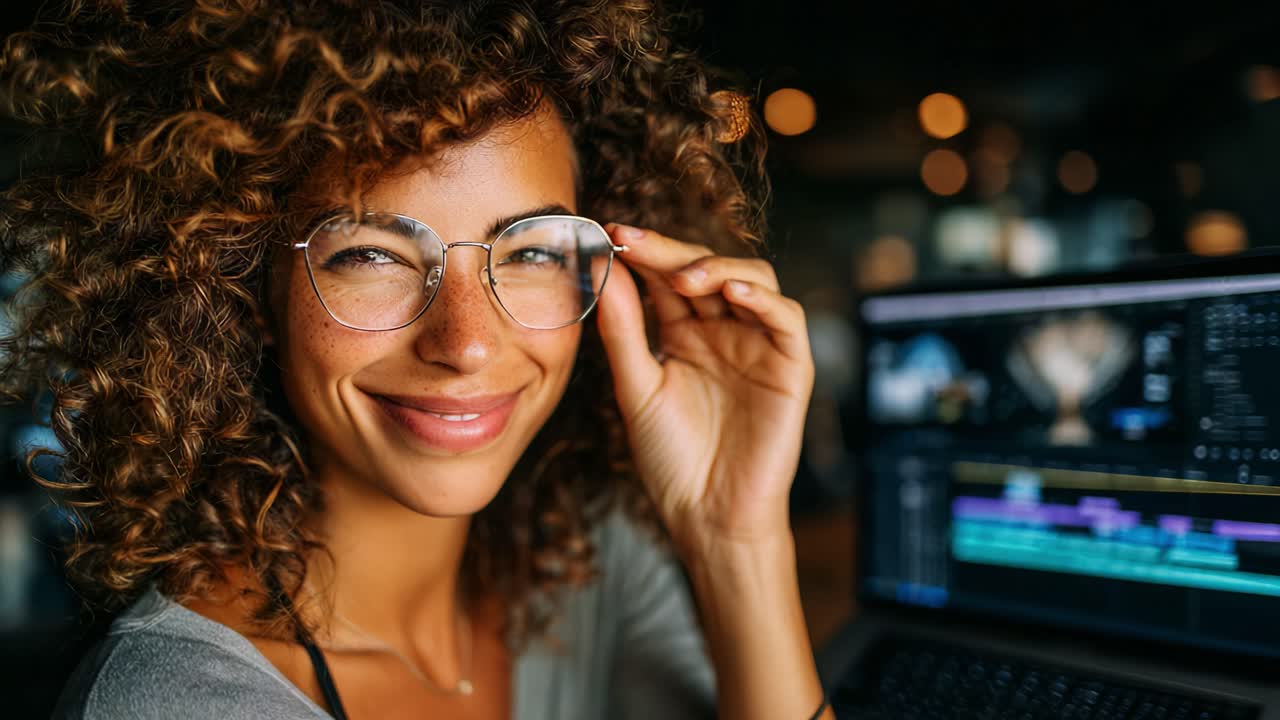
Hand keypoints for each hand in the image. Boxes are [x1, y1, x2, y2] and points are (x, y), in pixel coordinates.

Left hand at [594, 224, 814, 551]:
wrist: (707, 516)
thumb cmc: (671, 460)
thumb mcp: (636, 389)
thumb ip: (624, 332)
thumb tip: (606, 274)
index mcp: (684, 335)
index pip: (667, 279)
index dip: (644, 254)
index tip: (610, 234)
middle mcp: (723, 332)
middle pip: (706, 270)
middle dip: (671, 252)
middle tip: (635, 241)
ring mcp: (759, 346)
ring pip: (753, 280)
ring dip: (719, 268)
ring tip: (685, 278)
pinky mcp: (791, 367)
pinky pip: (787, 319)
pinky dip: (764, 300)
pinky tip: (733, 294)